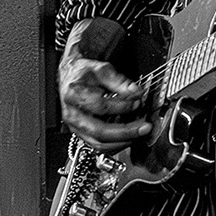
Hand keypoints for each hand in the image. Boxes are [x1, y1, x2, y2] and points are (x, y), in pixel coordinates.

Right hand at [58, 19, 150, 150]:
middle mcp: (73, 114)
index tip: (137, 102)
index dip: (122, 106)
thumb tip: (136, 92)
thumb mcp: (101, 69)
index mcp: (74, 95)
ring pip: (99, 144)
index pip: (100, 106)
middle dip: (126, 132)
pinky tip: (130, 138)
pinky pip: (98, 146)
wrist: (71, 77)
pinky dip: (116, 145)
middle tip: (144, 127)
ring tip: (140, 134)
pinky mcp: (82, 134)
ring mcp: (76, 127)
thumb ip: (119, 81)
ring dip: (123, 142)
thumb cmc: (84, 73)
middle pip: (100, 131)